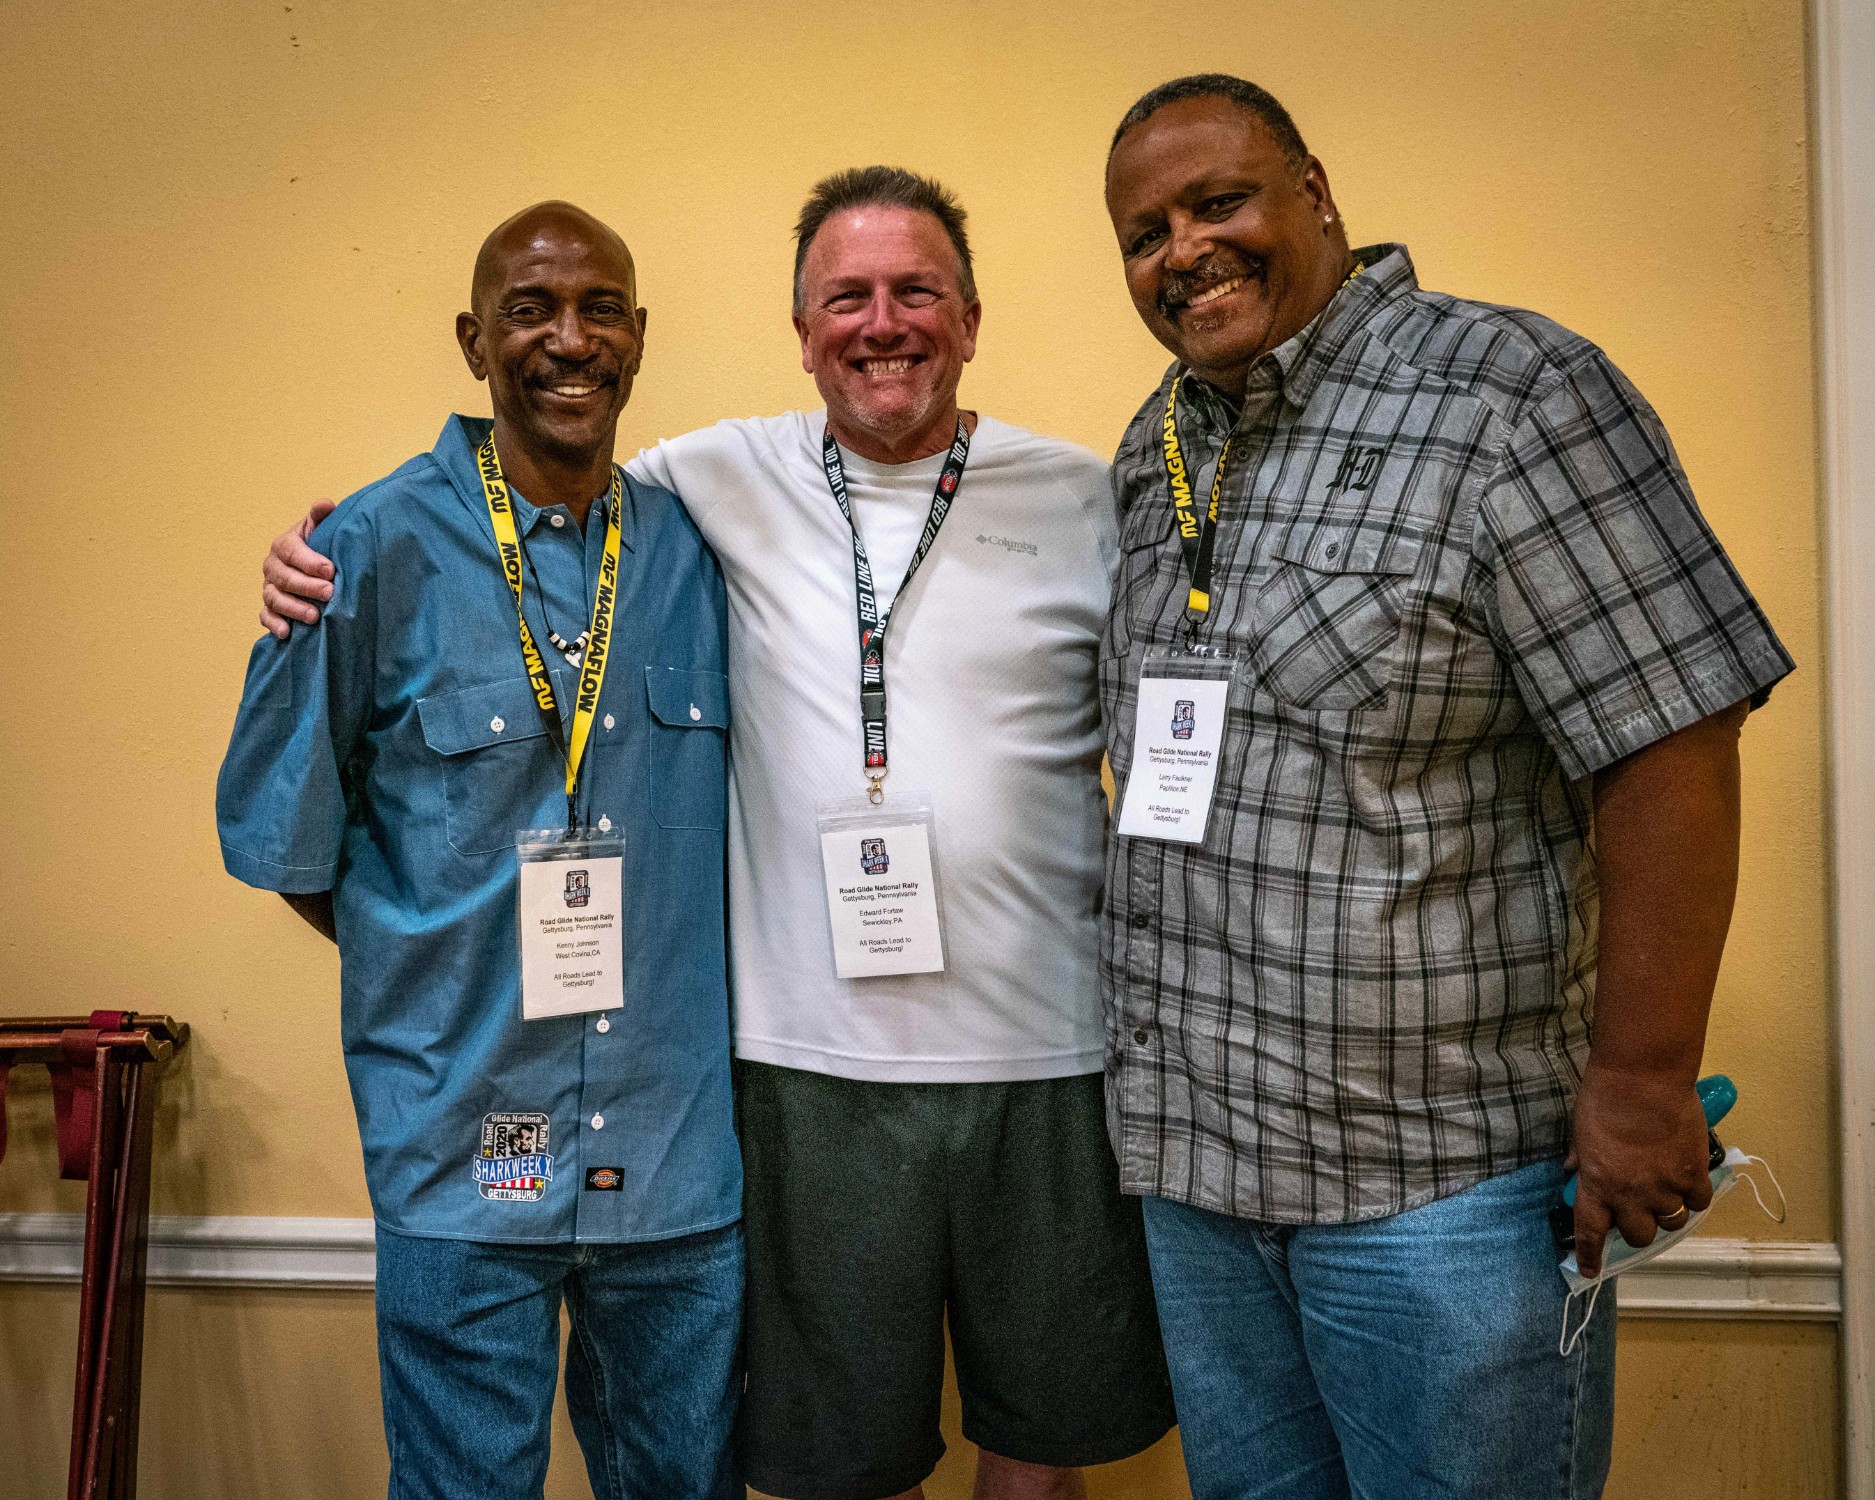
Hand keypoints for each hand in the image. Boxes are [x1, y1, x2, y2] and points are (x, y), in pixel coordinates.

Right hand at [260, 501, 337, 637]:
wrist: (313, 565)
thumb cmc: (319, 546)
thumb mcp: (320, 530)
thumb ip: (321, 517)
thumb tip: (325, 504)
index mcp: (284, 545)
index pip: (292, 552)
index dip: (309, 561)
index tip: (330, 570)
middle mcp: (273, 566)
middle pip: (284, 578)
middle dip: (307, 586)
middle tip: (329, 593)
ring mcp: (269, 587)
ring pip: (274, 599)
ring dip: (293, 608)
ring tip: (314, 617)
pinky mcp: (269, 607)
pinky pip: (266, 616)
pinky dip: (273, 624)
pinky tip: (286, 633)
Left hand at [1566, 1062, 1713, 1278]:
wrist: (1642, 1077)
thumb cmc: (1604, 1097)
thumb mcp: (1581, 1131)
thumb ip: (1582, 1158)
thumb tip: (1574, 1171)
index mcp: (1596, 1184)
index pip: (1590, 1232)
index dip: (1590, 1255)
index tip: (1590, 1271)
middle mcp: (1629, 1196)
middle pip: (1639, 1236)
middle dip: (1639, 1228)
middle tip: (1639, 1209)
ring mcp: (1664, 1188)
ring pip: (1672, 1222)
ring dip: (1668, 1211)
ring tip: (1666, 1188)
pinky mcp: (1692, 1175)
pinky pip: (1699, 1200)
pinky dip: (1694, 1193)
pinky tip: (1688, 1175)